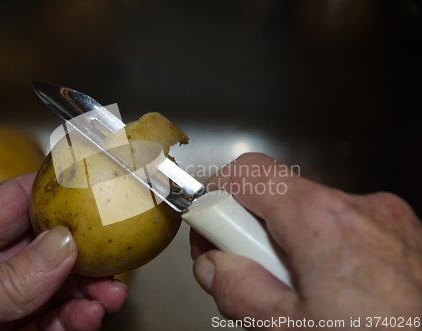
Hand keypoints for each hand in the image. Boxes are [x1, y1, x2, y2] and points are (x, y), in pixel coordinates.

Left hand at [0, 173, 126, 330]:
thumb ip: (5, 282)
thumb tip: (62, 247)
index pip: (18, 200)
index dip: (57, 191)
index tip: (95, 192)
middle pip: (46, 246)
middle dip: (84, 253)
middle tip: (112, 262)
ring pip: (53, 286)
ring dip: (86, 291)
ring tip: (108, 298)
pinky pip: (47, 321)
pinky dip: (71, 320)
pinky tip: (86, 320)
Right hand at [191, 153, 421, 328]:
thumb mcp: (289, 330)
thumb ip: (239, 291)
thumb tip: (215, 266)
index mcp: (322, 220)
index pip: (247, 172)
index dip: (217, 198)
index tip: (213, 233)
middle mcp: (358, 206)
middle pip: (278, 197)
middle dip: (252, 232)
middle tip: (254, 274)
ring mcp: (386, 218)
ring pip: (310, 213)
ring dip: (290, 244)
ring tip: (301, 292)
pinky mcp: (403, 233)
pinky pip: (344, 226)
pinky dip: (325, 249)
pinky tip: (333, 291)